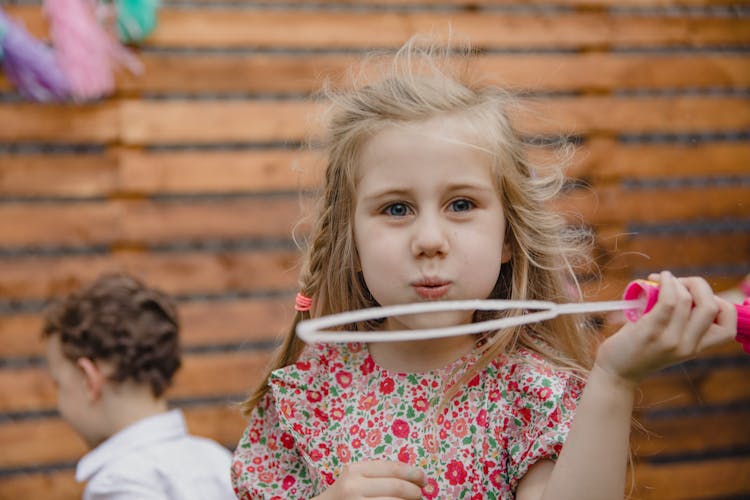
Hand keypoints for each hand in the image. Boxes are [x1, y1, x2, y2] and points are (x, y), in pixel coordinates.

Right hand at [313, 460, 425, 499]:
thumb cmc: (344, 494)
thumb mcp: (355, 477)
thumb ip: (377, 474)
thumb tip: (414, 478)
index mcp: (355, 470)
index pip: (392, 468)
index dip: (413, 473)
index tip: (423, 479)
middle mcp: (353, 486)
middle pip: (397, 487)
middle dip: (414, 491)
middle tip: (420, 494)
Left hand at [596, 271, 736, 386]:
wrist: (617, 373)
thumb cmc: (639, 349)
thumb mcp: (669, 340)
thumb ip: (681, 321)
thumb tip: (683, 286)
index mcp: (696, 348)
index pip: (729, 328)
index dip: (723, 305)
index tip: (700, 296)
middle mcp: (688, 346)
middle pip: (712, 307)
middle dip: (699, 285)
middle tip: (680, 282)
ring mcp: (670, 340)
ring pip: (687, 299)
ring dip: (676, 281)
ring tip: (664, 278)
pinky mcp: (650, 332)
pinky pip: (667, 301)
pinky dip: (665, 283)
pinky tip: (657, 277)